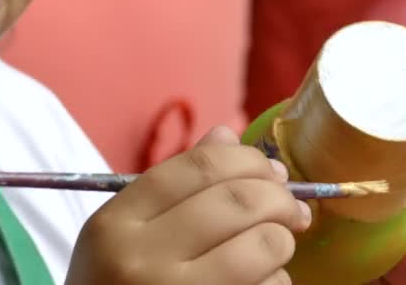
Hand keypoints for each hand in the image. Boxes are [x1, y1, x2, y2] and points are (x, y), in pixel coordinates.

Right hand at [66, 126, 311, 283]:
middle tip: (291, 205)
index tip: (271, 170)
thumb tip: (228, 134)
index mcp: (116, 222)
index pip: (197, 168)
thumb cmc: (113, 282)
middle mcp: (140, 259)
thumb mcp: (125, 230)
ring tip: (278, 241)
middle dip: (279, 197)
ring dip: (282, 239)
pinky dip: (277, 278)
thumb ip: (171, 183)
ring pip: (261, 246)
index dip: (246, 160)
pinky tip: (263, 279)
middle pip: (236, 202)